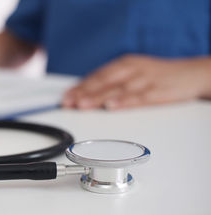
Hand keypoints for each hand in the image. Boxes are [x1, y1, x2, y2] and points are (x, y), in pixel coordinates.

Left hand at [62, 55, 210, 109]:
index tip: (65, 97)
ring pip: (117, 89)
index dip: (79, 87)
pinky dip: (124, 102)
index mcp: (124, 65)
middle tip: (67, 102)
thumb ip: (112, 84)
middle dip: (83, 93)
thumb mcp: (132, 74)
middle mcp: (132, 70)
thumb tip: (88, 95)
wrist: (192, 74)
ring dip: (98, 97)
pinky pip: (139, 97)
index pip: (97, 77)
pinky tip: (112, 106)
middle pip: (103, 82)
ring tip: (82, 105)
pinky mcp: (158, 91)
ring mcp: (144, 79)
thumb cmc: (157, 76)